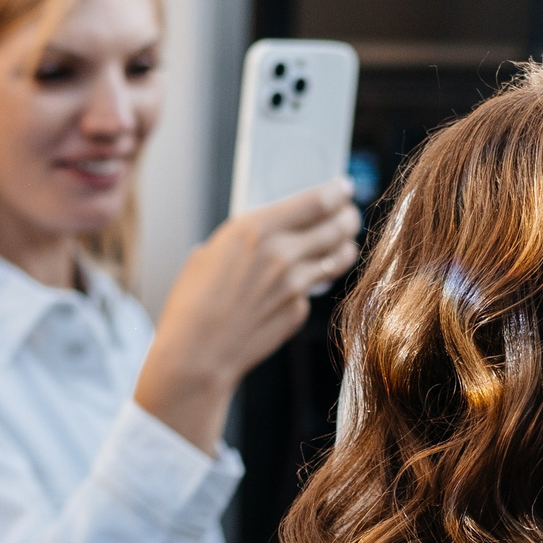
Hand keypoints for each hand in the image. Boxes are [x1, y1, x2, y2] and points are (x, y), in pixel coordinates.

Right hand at [134, 178, 362, 451]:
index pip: (316, 201)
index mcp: (255, 229)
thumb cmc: (193, 302)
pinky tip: (300, 284)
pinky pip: (313, 291)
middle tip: (349, 215)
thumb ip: (245, 237)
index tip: (344, 188)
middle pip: (336, 226)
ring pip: (338, 257)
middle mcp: (281, 254)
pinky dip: (311, 285)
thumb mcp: (211, 252)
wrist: (196, 355)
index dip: (336, 192)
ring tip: (344, 243)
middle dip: (348, 217)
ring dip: (344, 247)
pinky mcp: (298, 312)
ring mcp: (295, 286)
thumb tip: (272, 228)